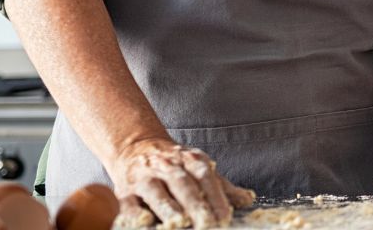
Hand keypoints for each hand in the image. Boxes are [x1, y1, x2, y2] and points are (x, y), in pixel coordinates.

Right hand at [108, 137, 254, 228]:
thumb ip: (222, 187)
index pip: (206, 177)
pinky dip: (134, 214)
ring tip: (179, 223)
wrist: (136, 149)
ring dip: (168, 208)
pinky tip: (144, 222)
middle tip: (207, 223)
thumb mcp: (199, 169)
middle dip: (195, 204)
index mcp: (190, 160)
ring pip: (156, 192)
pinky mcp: (124, 192)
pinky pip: (128, 203)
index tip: (225, 217)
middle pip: (183, 184)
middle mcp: (167, 166)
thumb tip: (248, 199)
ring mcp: (144, 178)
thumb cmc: (175, 166)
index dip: (216, 197)